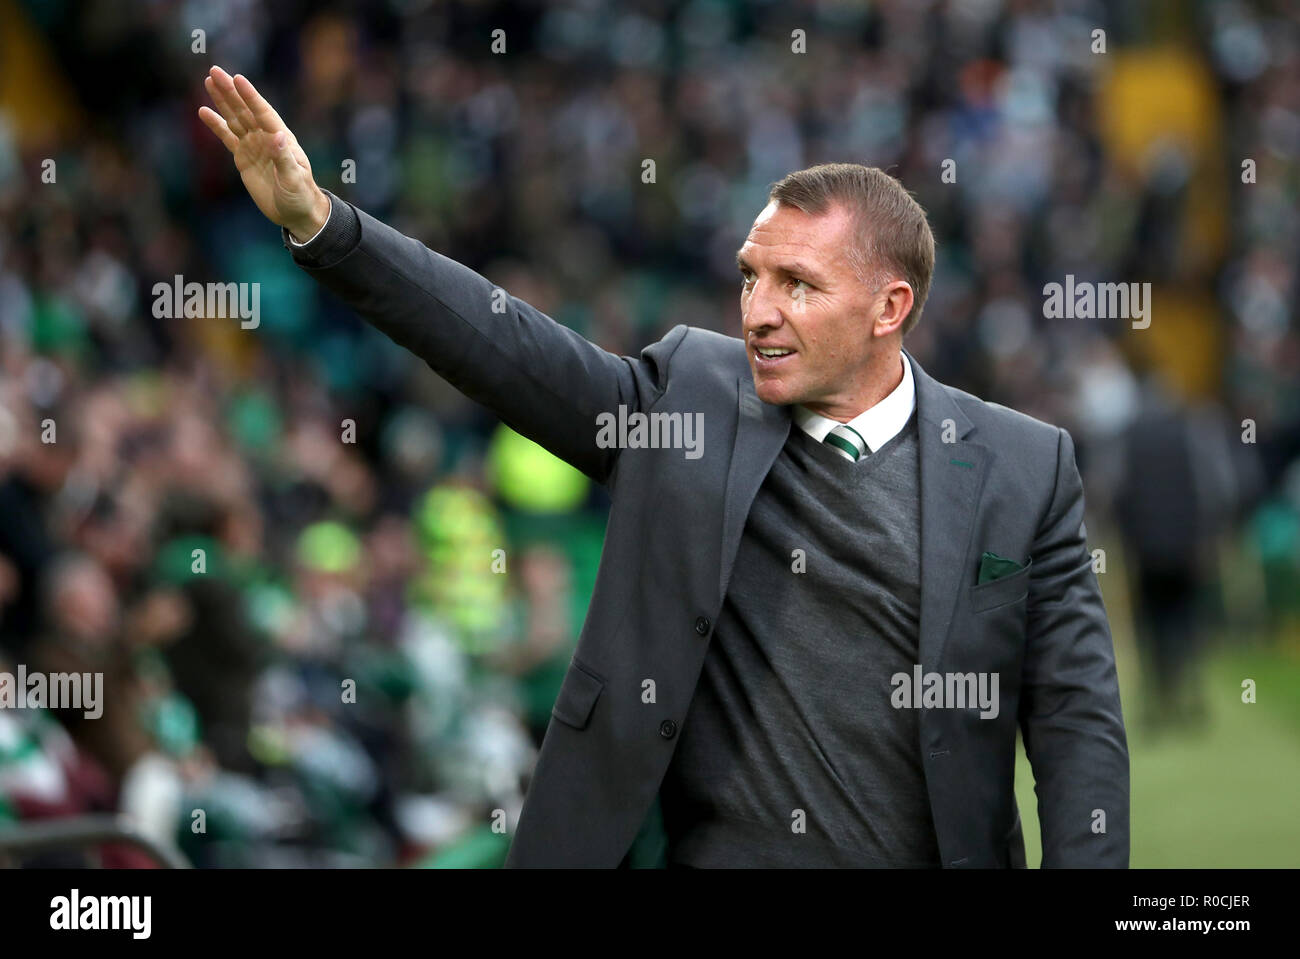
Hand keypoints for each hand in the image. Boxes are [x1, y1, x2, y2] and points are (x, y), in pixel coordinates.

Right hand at [198, 66, 329, 241]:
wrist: (295, 213)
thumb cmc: (300, 195)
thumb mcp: (294, 179)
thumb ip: (284, 159)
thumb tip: (277, 136)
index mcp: (281, 139)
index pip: (263, 113)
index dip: (250, 96)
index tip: (237, 79)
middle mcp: (266, 137)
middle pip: (245, 110)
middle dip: (231, 91)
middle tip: (214, 71)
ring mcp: (254, 146)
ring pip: (235, 118)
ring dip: (223, 101)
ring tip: (209, 81)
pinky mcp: (244, 157)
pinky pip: (227, 137)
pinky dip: (216, 125)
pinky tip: (204, 111)